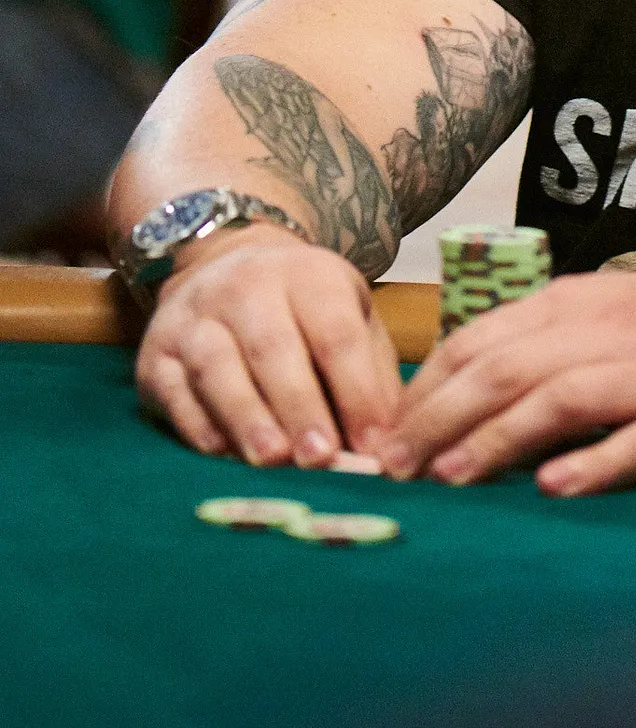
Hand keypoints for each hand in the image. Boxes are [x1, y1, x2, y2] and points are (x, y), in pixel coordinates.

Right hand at [136, 233, 401, 465]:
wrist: (221, 266)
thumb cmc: (304, 310)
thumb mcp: (350, 318)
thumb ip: (370, 377)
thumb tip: (388, 445)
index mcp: (309, 277)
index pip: (336, 334)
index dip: (356, 392)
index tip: (373, 446)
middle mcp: (247, 288)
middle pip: (273, 348)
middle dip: (299, 407)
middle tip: (320, 460)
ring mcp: (194, 318)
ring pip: (217, 367)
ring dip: (246, 417)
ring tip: (271, 461)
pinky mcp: (155, 353)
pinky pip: (173, 390)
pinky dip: (196, 424)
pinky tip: (221, 454)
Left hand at [378, 239, 635, 491]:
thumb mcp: (609, 314)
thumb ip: (544, 347)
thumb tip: (462, 399)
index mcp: (575, 305)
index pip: (478, 342)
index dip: (422, 392)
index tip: (379, 439)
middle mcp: (605, 333)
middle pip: (504, 371)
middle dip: (436, 422)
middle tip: (390, 473)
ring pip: (559, 400)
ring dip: (497, 439)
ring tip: (449, 481)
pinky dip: (595, 463)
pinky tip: (556, 489)